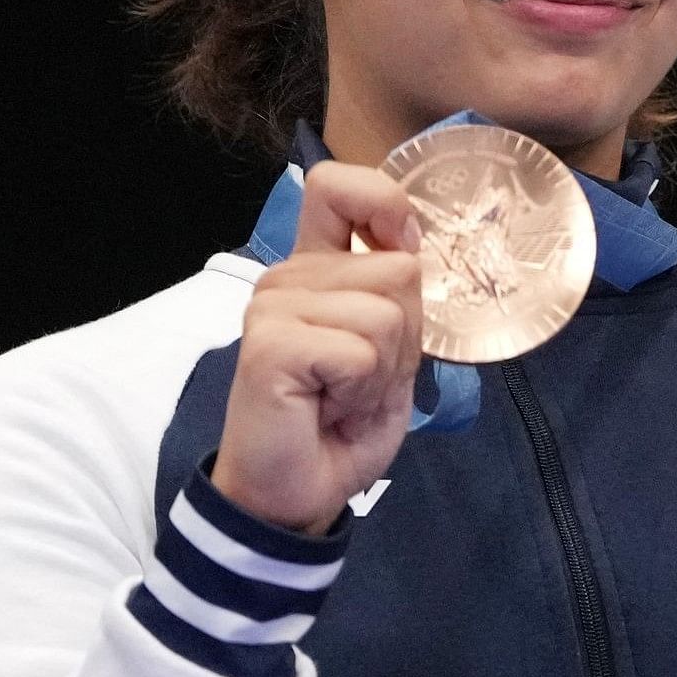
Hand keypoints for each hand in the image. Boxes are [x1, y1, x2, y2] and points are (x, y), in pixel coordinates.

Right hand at [211, 162, 426, 535]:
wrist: (300, 489)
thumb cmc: (342, 420)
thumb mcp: (391, 347)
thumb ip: (396, 289)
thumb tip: (407, 240)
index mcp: (316, 266)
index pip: (337, 186)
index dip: (384, 203)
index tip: (399, 245)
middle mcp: (288, 276)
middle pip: (397, 268)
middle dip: (403, 335)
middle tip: (362, 377)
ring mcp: (272, 306)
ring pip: (385, 311)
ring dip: (382, 368)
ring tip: (343, 394)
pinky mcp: (270, 343)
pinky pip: (359, 349)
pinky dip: (362, 388)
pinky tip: (327, 407)